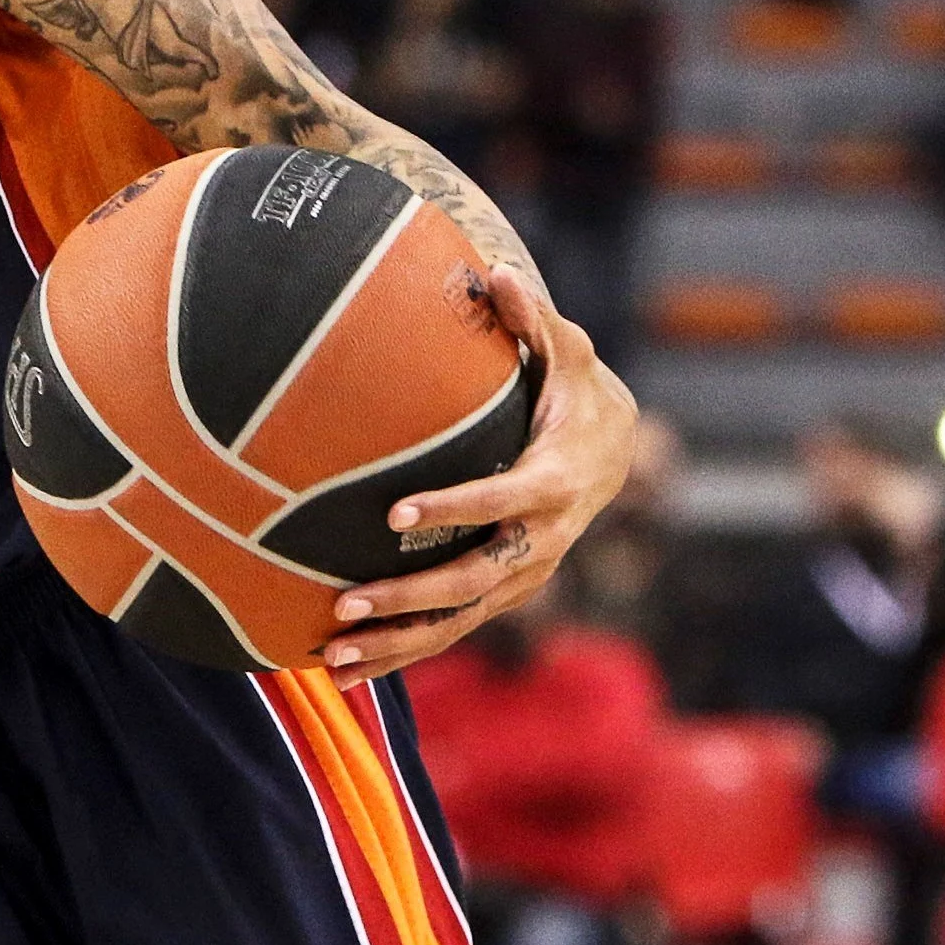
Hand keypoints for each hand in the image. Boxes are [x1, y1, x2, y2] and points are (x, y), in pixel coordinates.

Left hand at [321, 266, 635, 679]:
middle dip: (410, 596)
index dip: (454, 508)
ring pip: (460, 621)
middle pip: (474, 580)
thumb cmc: (576, 389)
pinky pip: (452, 631)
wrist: (615, 449)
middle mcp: (543, 540)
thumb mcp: (566, 350)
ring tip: (330, 659)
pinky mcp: (505, 593)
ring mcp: (525, 574)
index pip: (502, 501)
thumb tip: (496, 272)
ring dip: (397, 643)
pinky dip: (402, 654)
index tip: (394, 515)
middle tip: (344, 602)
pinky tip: (342, 672)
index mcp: (556, 480)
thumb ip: (532, 318)